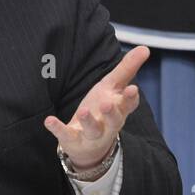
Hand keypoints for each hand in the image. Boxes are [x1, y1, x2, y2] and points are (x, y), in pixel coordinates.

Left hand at [44, 45, 148, 174]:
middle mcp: (109, 124)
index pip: (129, 104)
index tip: (133, 88)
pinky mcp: (73, 140)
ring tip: (83, 112)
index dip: (130, 98)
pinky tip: (49, 120)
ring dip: (89, 121)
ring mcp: (91, 134)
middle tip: (107, 104)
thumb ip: (127, 68)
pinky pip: (66, 135)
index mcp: (119, 109)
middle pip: (114, 120)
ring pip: (93, 129)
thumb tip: (145, 48)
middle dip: (112, 113)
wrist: (89, 146)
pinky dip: (58, 129)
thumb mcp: (113, 87)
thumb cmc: (103, 109)